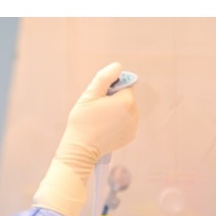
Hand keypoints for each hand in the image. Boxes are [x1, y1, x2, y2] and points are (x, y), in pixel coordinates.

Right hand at [33, 62, 139, 215]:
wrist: (81, 149)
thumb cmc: (82, 121)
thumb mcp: (89, 95)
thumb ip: (104, 77)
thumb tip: (118, 67)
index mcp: (126, 101)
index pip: (124, 84)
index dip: (111, 88)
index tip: (100, 98)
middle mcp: (134, 113)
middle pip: (127, 97)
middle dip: (114, 100)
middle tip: (98, 109)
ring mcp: (134, 126)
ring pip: (127, 110)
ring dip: (117, 111)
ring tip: (101, 120)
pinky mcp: (131, 136)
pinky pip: (127, 122)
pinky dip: (119, 122)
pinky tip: (105, 128)